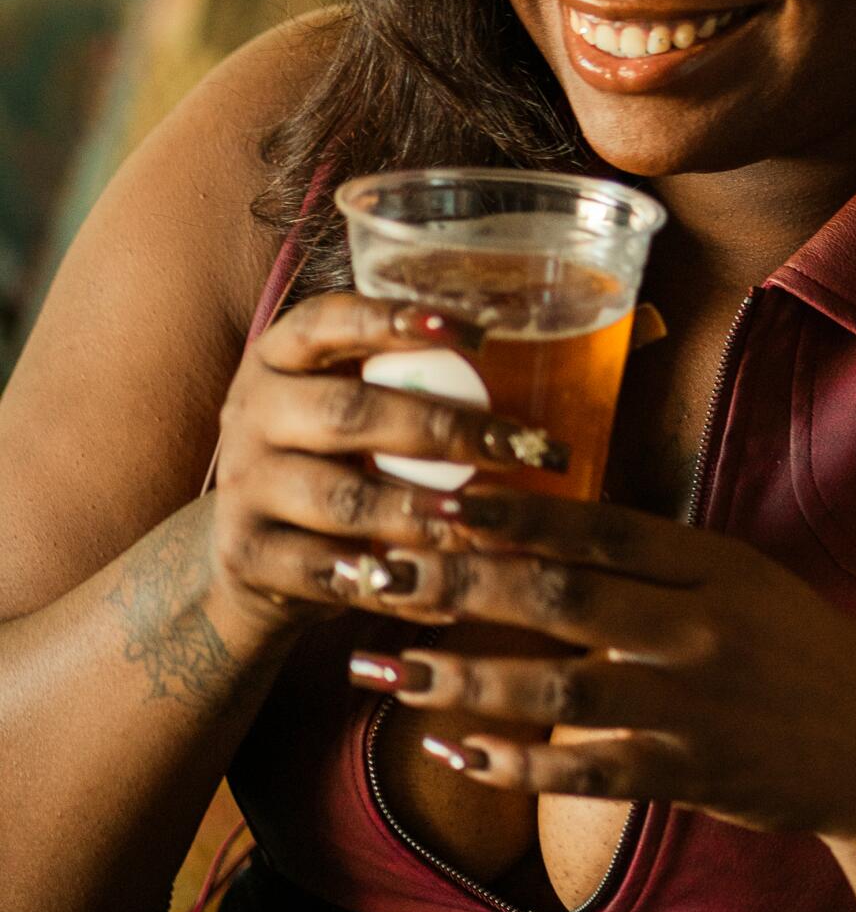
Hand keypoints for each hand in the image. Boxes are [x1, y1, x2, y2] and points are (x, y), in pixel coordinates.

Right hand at [205, 292, 569, 647]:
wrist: (253, 554)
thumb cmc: (338, 460)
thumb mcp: (355, 406)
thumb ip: (417, 379)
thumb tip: (556, 359)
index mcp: (280, 357)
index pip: (326, 322)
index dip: (394, 320)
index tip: (476, 334)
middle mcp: (253, 412)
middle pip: (349, 414)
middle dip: (444, 430)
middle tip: (521, 447)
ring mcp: (244, 487)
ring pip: (340, 498)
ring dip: (418, 511)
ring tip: (483, 520)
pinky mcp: (247, 556)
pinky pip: (325, 571)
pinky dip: (389, 584)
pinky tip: (444, 592)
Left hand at [340, 489, 855, 843]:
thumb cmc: (799, 658)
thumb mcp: (744, 586)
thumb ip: (658, 563)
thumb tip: (545, 531)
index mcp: (716, 564)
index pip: (601, 526)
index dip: (516, 513)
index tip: (439, 497)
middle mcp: (703, 625)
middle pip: (563, 597)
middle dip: (460, 585)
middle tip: (380, 573)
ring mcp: (695, 703)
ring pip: (559, 687)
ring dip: (463, 678)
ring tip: (386, 670)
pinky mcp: (691, 774)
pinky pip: (585, 769)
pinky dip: (514, 762)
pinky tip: (452, 751)